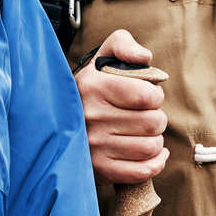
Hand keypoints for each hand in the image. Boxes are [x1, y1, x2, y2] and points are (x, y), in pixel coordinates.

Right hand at [77, 29, 168, 185]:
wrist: (59, 122)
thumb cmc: (91, 88)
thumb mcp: (101, 57)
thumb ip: (123, 45)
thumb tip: (144, 57)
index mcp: (93, 87)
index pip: (147, 96)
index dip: (155, 95)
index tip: (147, 96)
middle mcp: (91, 117)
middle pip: (153, 122)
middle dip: (157, 117)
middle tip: (145, 115)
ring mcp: (93, 146)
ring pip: (150, 146)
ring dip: (155, 139)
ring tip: (143, 132)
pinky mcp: (98, 169)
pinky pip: (142, 171)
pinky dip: (156, 163)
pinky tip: (153, 152)